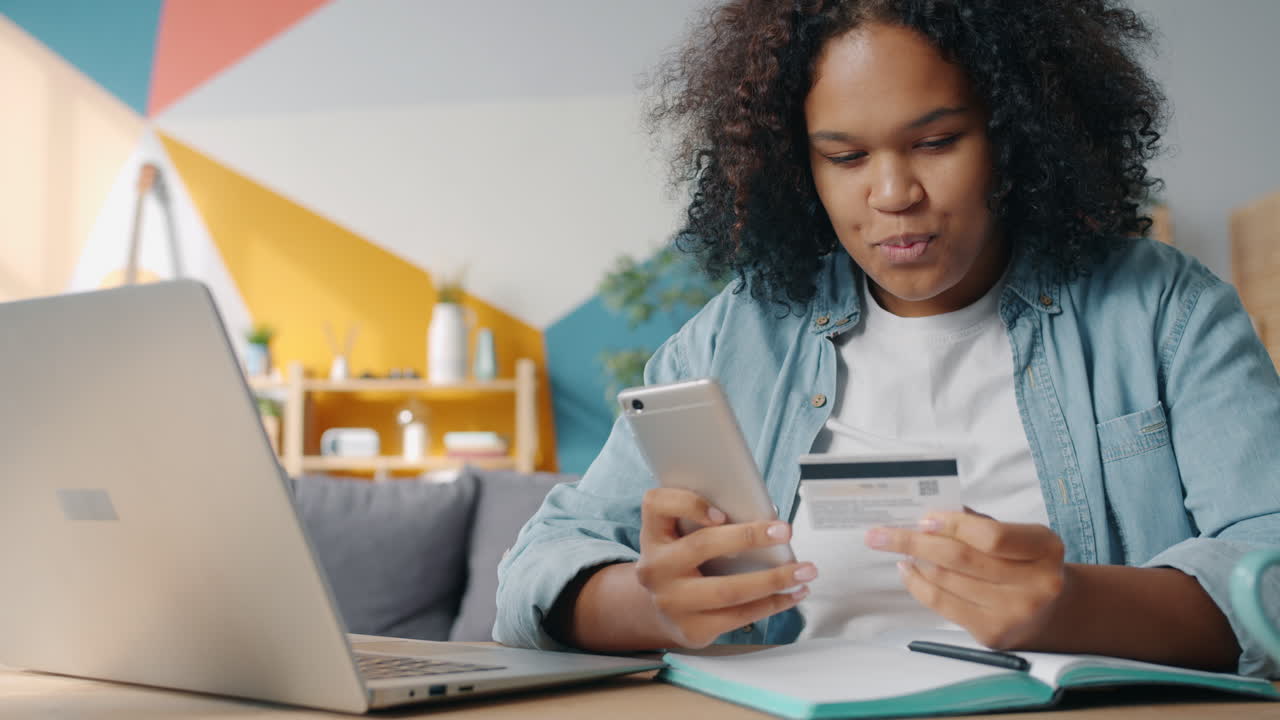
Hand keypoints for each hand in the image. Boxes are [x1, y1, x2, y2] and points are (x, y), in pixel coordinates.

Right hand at [635, 487, 815, 647]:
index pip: (657, 505)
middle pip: (702, 546)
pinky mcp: (691, 629)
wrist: (661, 609)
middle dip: (750, 537)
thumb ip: (705, 521)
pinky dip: (772, 604)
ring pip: (728, 590)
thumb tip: (765, 517)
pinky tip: (793, 594)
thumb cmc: (683, 561)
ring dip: (774, 580)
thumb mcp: (680, 536)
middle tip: (785, 531)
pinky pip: (739, 617)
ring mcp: (671, 603)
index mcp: (654, 535)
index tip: (722, 511)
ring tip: (805, 571)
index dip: (689, 505)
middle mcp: (655, 569)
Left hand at [865, 509, 1067, 648]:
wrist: (1051, 611)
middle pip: (961, 559)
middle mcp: (1036, 583)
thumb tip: (928, 516)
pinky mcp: (992, 632)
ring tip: (897, 549)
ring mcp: (1013, 612)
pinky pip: (942, 604)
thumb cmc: (1024, 563)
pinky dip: (918, 585)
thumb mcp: (1016, 535)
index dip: (952, 525)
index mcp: (1045, 548)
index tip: (922, 519)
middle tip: (881, 534)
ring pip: (947, 581)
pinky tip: (908, 571)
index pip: (991, 536)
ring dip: (915, 561)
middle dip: (914, 542)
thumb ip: (978, 522)